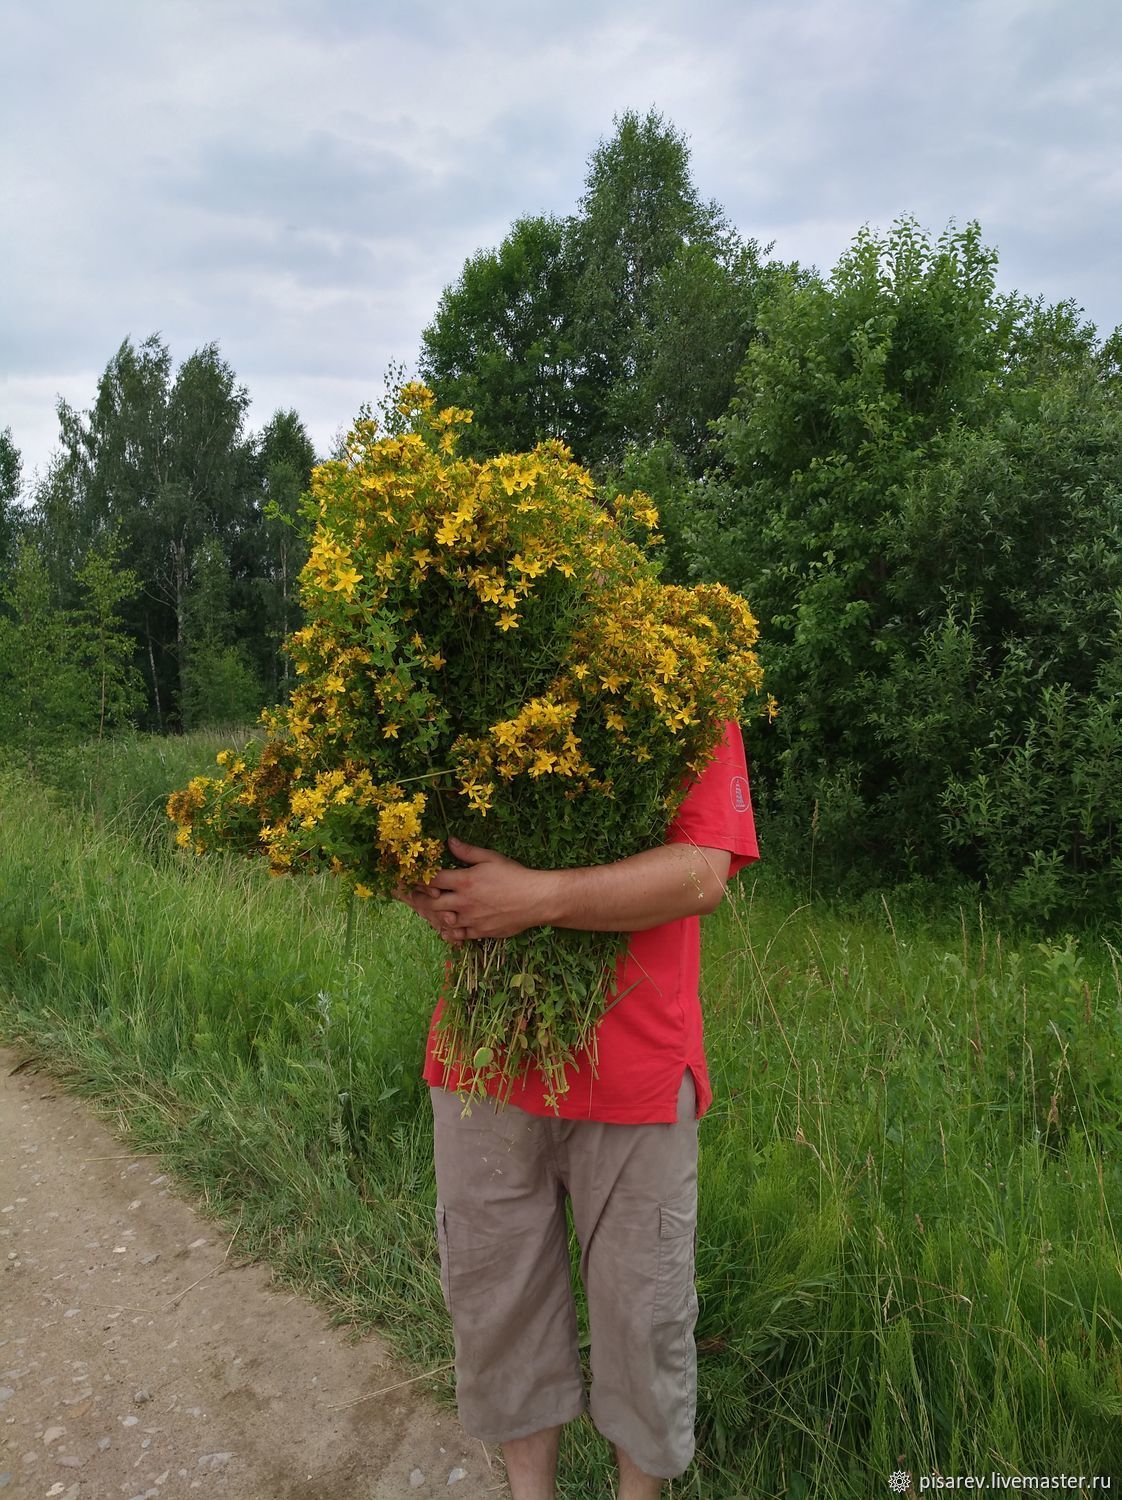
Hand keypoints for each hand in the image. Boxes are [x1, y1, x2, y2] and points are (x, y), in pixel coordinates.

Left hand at [397, 834, 555, 942]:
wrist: (536, 900)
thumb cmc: (515, 876)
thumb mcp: (491, 858)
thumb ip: (467, 851)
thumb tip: (449, 841)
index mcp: (464, 882)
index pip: (432, 881)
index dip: (418, 878)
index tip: (411, 877)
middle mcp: (463, 903)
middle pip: (430, 904)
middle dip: (419, 899)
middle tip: (413, 896)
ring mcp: (470, 920)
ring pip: (442, 922)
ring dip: (432, 916)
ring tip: (428, 911)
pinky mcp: (480, 932)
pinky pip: (458, 935)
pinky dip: (449, 931)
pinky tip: (447, 926)